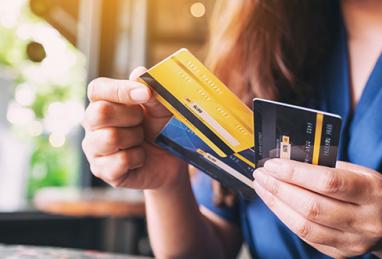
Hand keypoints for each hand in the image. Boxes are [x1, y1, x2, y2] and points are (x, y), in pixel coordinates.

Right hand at [82, 67, 186, 189]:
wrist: (170, 161)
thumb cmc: (161, 129)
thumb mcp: (162, 109)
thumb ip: (152, 92)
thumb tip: (140, 72)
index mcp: (104, 102)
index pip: (98, 89)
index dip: (121, 90)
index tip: (145, 94)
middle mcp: (93, 124)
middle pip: (99, 113)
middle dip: (131, 117)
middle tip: (143, 122)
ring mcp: (94, 148)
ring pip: (110, 138)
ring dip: (135, 139)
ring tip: (141, 141)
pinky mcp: (102, 170)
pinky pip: (119, 162)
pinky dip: (137, 158)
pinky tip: (140, 158)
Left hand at [253, 159, 381, 257]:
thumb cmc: (369, 191)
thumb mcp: (358, 172)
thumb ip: (325, 167)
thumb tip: (286, 161)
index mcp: (371, 192)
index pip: (327, 182)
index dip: (295, 173)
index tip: (272, 165)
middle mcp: (364, 221)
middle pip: (311, 207)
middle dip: (278, 188)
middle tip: (260, 175)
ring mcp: (352, 241)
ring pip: (304, 225)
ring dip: (276, 204)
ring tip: (262, 187)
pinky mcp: (339, 252)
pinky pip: (305, 236)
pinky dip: (285, 217)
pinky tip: (274, 203)